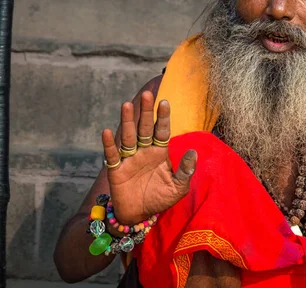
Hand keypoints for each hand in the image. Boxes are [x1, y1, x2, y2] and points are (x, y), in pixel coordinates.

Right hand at [101, 91, 196, 224]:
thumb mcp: (179, 187)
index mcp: (160, 152)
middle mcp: (144, 151)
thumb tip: (193, 152)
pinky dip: (109, 145)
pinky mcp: (116, 171)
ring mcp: (129, 159)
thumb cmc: (161, 198)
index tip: (165, 101)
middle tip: (148, 94)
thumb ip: (186, 170)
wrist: (140, 215)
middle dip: (146, 111)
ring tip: (126, 104)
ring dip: (127, 121)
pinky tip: (107, 132)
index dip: (163, 117)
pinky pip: (112, 156)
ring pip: (128, 137)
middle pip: (145, 128)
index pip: (162, 130)